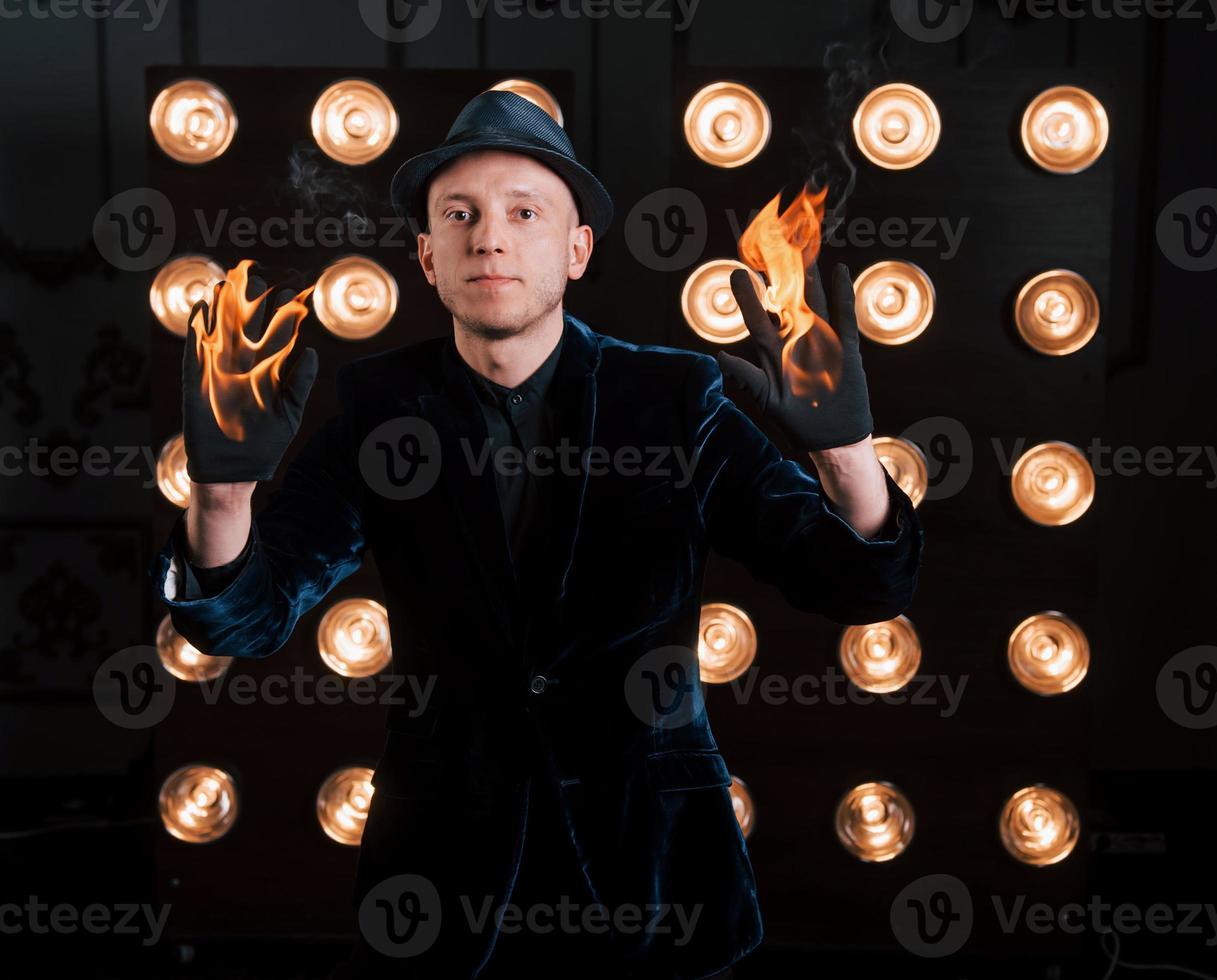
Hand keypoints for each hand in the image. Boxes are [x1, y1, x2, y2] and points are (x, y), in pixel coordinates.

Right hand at [182, 271, 317, 483]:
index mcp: (267, 370)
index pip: (276, 335)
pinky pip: (194, 353)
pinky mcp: (197, 383)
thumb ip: (300, 383)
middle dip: (250, 302)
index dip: (281, 313)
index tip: (291, 289)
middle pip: (246, 326)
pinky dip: (195, 332)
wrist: (234, 470)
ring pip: (220, 332)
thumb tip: (313, 351)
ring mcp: (219, 372)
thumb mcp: (290, 413)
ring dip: (221, 308)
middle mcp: (243, 366)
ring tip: (225, 282)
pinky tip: (200, 310)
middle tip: (255, 274)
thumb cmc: (265, 443)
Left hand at [716, 261, 873, 452]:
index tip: (739, 272)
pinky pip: (844, 316)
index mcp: (774, 352)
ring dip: (810, 278)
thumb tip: (719, 356)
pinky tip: (839, 271)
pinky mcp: (845, 347)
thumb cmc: (796, 421)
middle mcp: (796, 340)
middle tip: (771, 248)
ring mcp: (822, 341)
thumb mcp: (768, 399)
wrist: (832, 436)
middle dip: (779, 278)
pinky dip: (843, 294)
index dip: (749, 296)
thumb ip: (748, 378)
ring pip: (814, 302)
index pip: (759, 318)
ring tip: (802, 251)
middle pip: (786, 302)